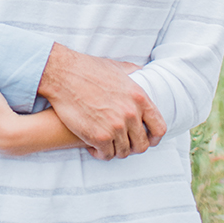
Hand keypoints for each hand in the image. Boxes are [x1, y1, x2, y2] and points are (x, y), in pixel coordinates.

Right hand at [38, 43, 165, 159]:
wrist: (64, 74)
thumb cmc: (88, 68)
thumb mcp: (117, 67)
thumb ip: (134, 72)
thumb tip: (144, 72)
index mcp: (139, 97)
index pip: (159, 128)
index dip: (154, 137)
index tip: (147, 139)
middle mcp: (131, 114)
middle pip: (142, 145)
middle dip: (133, 146)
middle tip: (122, 143)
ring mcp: (115, 126)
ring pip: (124, 152)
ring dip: (115, 149)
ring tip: (106, 143)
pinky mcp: (99, 136)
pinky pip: (107, 155)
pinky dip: (101, 153)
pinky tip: (93, 145)